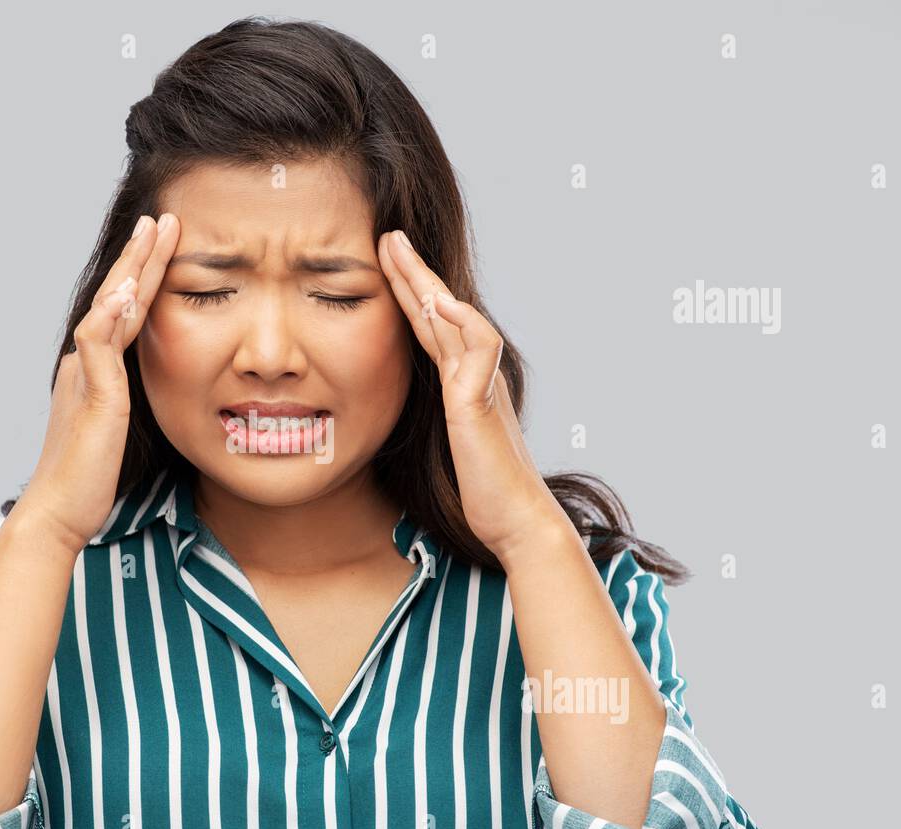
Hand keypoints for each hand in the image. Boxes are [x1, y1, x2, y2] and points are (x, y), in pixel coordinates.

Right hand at [17, 212, 180, 553]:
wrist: (60, 510)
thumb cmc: (91, 479)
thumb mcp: (119, 428)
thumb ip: (128, 399)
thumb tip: (149, 386)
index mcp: (96, 369)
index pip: (126, 312)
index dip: (145, 276)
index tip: (165, 242)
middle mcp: (85, 364)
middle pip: (117, 298)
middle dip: (142, 256)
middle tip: (163, 217)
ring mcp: (86, 376)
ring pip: (108, 309)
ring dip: (131, 269)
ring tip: (153, 233)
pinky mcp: (92, 396)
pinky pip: (98, 346)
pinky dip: (111, 316)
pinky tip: (127, 291)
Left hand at [377, 229, 572, 562]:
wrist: (516, 521)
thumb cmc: (483, 492)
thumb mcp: (448, 445)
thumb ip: (439, 417)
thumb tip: (406, 409)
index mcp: (460, 384)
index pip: (429, 327)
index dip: (407, 293)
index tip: (383, 261)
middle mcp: (473, 376)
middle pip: (439, 312)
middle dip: (412, 272)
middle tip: (388, 235)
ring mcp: (480, 386)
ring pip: (454, 320)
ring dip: (427, 282)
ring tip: (400, 250)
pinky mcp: (481, 405)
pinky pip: (476, 352)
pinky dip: (460, 322)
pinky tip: (438, 302)